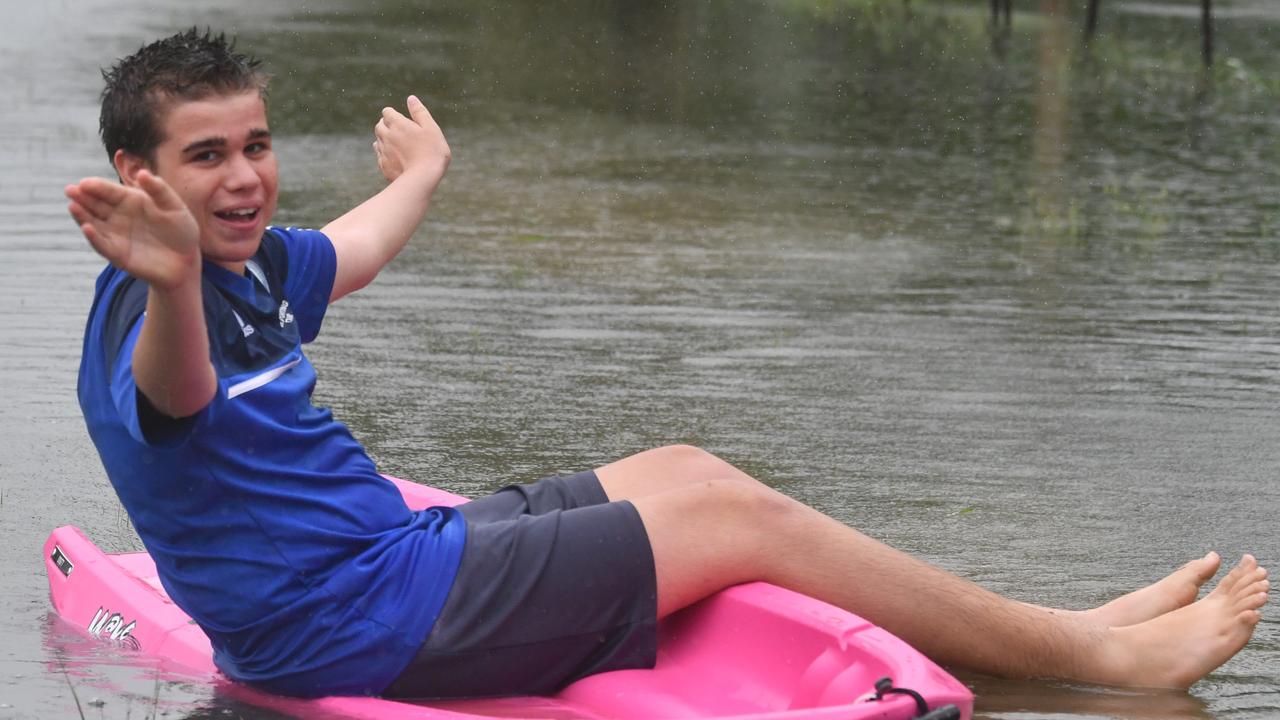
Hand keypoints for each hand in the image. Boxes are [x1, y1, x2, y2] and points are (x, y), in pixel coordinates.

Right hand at [66, 171, 200, 289]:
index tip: (85, 183)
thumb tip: (142, 173)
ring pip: (93, 223)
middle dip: (82, 197)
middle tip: (70, 190)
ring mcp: (115, 235)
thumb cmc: (181, 230)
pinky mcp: (117, 254)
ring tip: (73, 206)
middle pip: (95, 204)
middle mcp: (117, 216)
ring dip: (82, 215)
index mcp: (129, 200)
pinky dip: (94, 237)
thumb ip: (159, 190)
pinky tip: (87, 228)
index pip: (109, 191)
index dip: (96, 186)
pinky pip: (102, 245)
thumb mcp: (174, 207)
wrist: (186, 260)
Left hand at [372, 95, 450, 184]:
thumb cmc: (431, 152)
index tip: (403, 120)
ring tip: (400, 146)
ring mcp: (383, 151)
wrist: (422, 179)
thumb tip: (411, 98)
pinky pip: (380, 156)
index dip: (394, 114)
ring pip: (378, 140)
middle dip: (387, 125)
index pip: (387, 112)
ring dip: (385, 140)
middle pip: (380, 125)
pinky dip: (385, 154)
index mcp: (397, 123)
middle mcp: (386, 135)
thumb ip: (420, 112)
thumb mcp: (431, 128)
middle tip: (400, 132)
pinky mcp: (383, 166)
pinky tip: (396, 159)